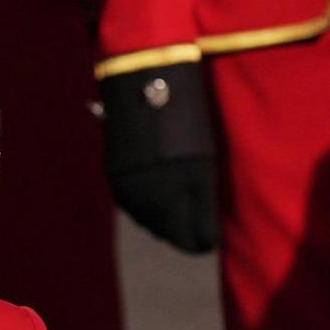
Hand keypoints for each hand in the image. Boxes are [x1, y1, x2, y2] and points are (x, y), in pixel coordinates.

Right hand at [100, 62, 219, 252]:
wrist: (143, 90)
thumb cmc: (186, 125)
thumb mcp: (203, 168)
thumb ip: (203, 204)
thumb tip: (205, 234)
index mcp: (169, 202)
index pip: (192, 240)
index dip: (205, 239)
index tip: (214, 236)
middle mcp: (144, 203)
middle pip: (167, 234)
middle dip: (184, 230)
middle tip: (200, 222)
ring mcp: (126, 190)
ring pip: (148, 221)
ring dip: (165, 219)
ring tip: (181, 208)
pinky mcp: (115, 177)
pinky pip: (133, 205)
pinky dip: (149, 205)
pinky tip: (159, 192)